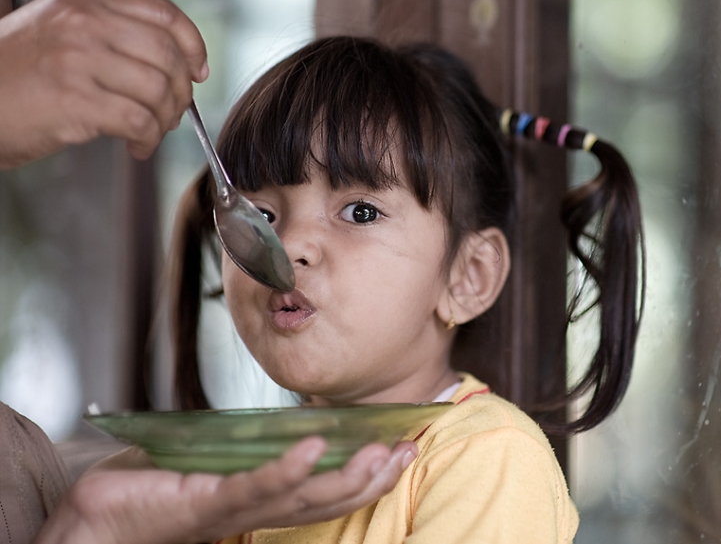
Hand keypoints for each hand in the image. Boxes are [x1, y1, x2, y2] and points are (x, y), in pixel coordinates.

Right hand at [0, 0, 207, 168]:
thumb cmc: (13, 77)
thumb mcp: (58, 34)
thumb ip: (109, 35)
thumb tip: (171, 64)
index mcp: (82, 2)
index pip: (160, 12)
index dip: (191, 43)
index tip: (198, 69)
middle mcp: (82, 24)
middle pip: (167, 54)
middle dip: (182, 91)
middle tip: (175, 111)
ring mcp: (78, 61)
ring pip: (158, 90)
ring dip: (166, 120)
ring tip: (152, 132)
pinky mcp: (75, 101)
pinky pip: (139, 121)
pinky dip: (149, 139)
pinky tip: (138, 146)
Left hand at [32, 437, 416, 543]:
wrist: (95, 521)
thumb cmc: (152, 490)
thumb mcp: (212, 462)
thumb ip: (245, 447)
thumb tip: (274, 417)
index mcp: (263, 503)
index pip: (327, 493)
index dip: (367, 476)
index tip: (400, 449)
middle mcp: (258, 513)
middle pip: (329, 501)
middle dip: (373, 478)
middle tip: (407, 451)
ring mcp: (236, 510)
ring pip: (304, 498)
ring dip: (346, 476)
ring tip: (377, 450)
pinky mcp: (209, 502)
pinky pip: (255, 487)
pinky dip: (287, 470)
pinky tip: (313, 447)